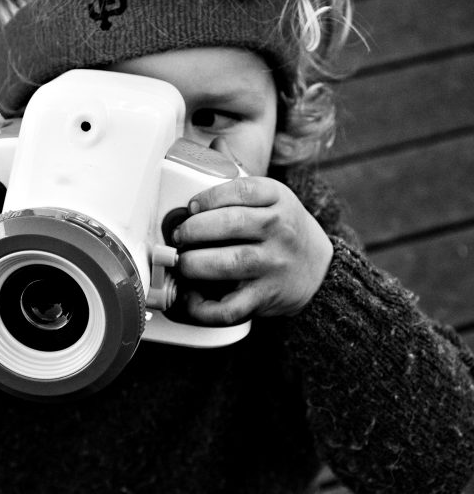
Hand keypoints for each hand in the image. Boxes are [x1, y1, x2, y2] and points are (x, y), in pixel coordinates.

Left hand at [172, 176, 332, 325]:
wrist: (319, 270)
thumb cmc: (281, 232)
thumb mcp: (273, 200)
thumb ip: (236, 197)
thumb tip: (185, 210)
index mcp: (279, 200)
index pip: (242, 190)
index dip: (209, 197)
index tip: (192, 207)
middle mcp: (279, 232)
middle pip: (230, 224)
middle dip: (193, 230)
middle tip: (179, 236)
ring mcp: (273, 266)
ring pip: (228, 263)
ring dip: (194, 263)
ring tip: (183, 262)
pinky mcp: (264, 297)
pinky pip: (229, 308)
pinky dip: (203, 307)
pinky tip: (191, 297)